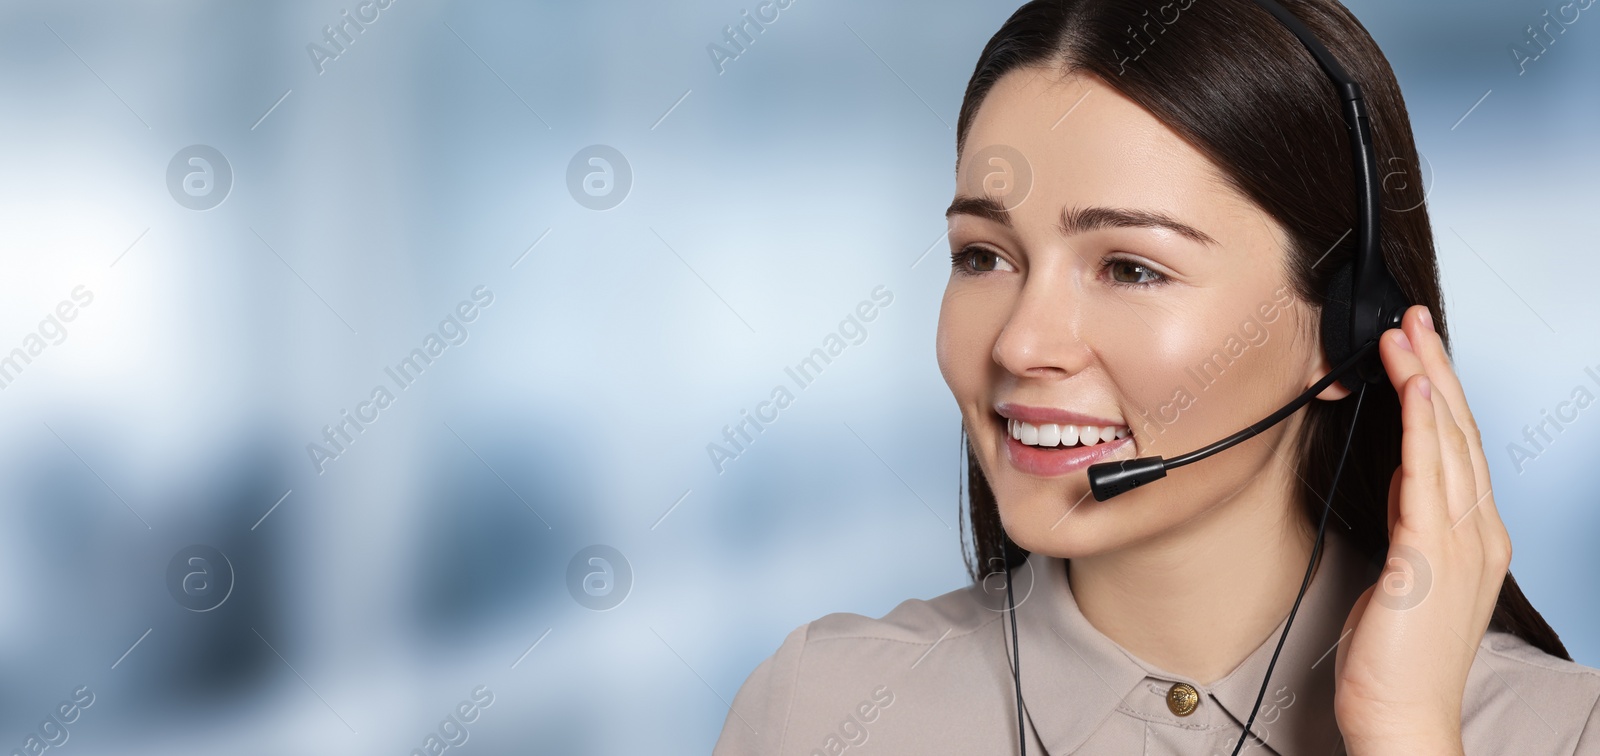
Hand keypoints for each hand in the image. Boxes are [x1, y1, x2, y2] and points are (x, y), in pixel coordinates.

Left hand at [1331, 305, 1510, 755]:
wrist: (1403, 719)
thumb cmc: (1396, 659)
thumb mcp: (1404, 576)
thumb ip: (1409, 528)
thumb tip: (1399, 487)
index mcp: (1471, 537)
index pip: (1457, 447)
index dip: (1438, 391)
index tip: (1417, 348)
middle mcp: (1476, 532)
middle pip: (1457, 431)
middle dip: (1434, 367)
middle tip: (1413, 316)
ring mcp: (1458, 543)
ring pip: (1446, 442)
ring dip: (1425, 380)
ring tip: (1405, 333)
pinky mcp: (1429, 555)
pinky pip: (1427, 476)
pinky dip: (1421, 426)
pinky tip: (1412, 388)